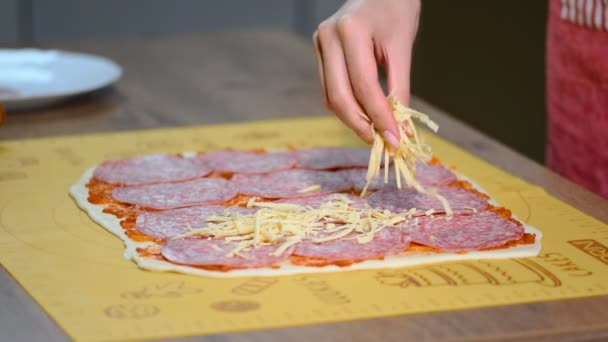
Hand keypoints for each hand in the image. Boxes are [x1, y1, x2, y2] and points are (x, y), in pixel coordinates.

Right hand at [313, 0, 419, 147]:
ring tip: (375, 133)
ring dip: (353, 120)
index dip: (380, 116)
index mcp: (350, 30)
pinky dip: (347, 107)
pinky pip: (330, 89)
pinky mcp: (319, 51)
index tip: (395, 139)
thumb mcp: (403, 46)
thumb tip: (399, 128)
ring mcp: (319, 43)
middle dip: (361, 125)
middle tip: (382, 143)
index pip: (364, 85)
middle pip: (340, 96)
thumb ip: (399, 87)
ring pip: (331, 97)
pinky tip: (364, 116)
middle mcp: (328, 37)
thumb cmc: (397, 8)